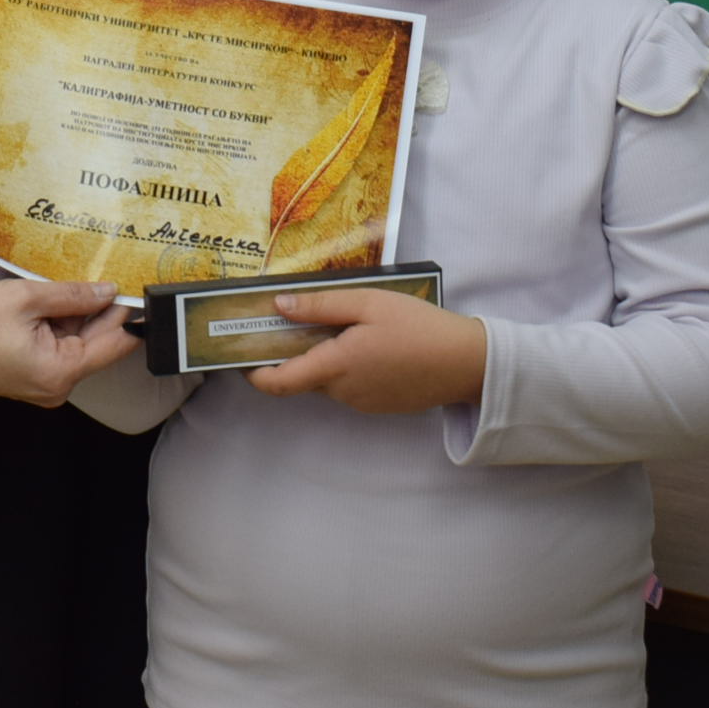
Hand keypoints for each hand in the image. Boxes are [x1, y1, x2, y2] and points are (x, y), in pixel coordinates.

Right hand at [0, 280, 137, 407]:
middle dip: (103, 310)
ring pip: (77, 343)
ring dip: (78, 314)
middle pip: (97, 343)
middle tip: (111, 272)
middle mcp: (56, 386)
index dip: (129, 313)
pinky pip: (57, 347)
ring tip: (78, 279)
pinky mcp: (30, 375)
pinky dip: (59, 324)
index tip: (140, 284)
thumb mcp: (25, 298)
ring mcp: (42, 383)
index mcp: (60, 372)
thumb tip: (110, 291)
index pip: (116, 343)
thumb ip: (73, 295)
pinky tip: (54, 298)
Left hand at [246, 289, 486, 415]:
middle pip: (302, 377)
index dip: (253, 372)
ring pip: (326, 380)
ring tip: (341, 323)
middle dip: (292, 353)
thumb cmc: (419, 327)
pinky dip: (345, 366)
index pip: (278, 382)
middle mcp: (343, 391)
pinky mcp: (379, 405)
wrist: (467, 363)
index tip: (240, 353)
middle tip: (294, 318)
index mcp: (335, 366)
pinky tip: (366, 341)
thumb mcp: (368, 303)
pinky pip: (349, 386)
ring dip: (322, 357)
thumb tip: (278, 306)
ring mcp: (362, 402)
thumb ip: (321, 306)